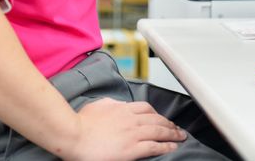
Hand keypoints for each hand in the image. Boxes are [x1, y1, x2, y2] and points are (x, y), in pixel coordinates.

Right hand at [64, 98, 185, 160]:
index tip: (161, 117)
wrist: (74, 134)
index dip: (157, 113)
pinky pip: (154, 147)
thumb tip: (117, 104)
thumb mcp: (97, 106)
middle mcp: (131, 119)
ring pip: (159, 131)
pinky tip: (172, 147)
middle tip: (177, 128)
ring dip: (172, 134)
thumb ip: (110, 104)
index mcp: (122, 108)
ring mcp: (133, 133)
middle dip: (169, 123)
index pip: (146, 108)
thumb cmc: (80, 123)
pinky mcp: (132, 149)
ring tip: (180, 137)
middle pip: (157, 119)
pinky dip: (166, 146)